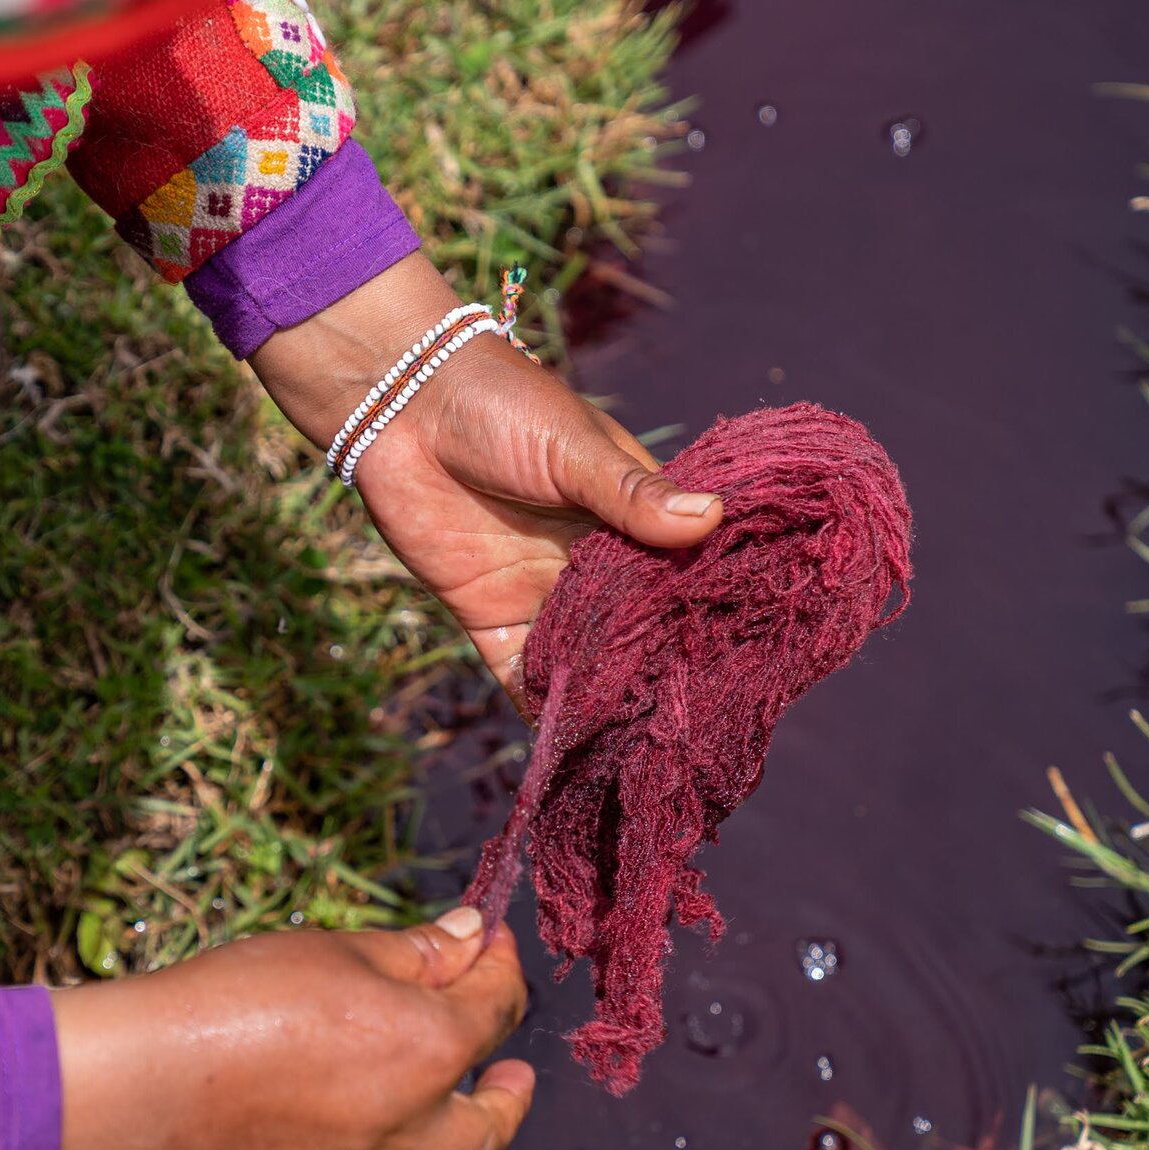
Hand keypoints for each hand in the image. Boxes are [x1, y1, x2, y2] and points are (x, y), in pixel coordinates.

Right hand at [48, 907, 532, 1149]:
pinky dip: (373, 1145)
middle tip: (511, 1073)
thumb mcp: (335, 950)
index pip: (498, 1007)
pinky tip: (341, 1112)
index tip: (489, 945)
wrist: (151, 1080)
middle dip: (510, 1096)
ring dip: (433, 1120)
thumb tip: (469, 938)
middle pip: (490, 1124)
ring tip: (410, 1082)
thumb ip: (415, 951)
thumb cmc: (240, 1000)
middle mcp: (410, 1124)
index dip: (501, 968)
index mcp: (429, 1048)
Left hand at [249, 254, 722, 707]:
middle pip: (635, 628)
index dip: (705, 610)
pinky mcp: (489, 618)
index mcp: (628, 519)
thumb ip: (630, 493)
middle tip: (698, 718)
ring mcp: (542, 594)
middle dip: (659, 668)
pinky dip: (540, 706)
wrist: (403, 405)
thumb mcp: (572, 447)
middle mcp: (593, 565)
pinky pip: (520, 674)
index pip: (680, 573)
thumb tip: (710, 520)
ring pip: (582, 659)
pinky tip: (570, 743)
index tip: (745, 654)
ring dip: (604, 696)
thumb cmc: (502, 406)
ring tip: (644, 743)